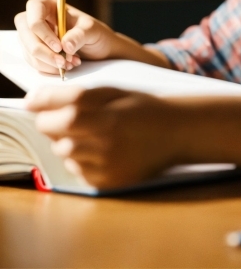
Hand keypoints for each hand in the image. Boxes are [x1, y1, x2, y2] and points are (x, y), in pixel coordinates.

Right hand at [14, 0, 117, 74]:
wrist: (100, 49)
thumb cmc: (96, 33)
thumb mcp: (93, 31)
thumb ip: (80, 35)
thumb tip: (65, 45)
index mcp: (49, 5)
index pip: (34, 9)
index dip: (42, 30)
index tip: (58, 46)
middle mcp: (37, 18)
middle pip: (26, 33)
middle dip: (43, 51)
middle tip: (63, 62)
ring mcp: (33, 36)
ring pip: (29, 51)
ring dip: (48, 62)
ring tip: (70, 63)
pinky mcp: (34, 51)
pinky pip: (33, 62)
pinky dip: (48, 68)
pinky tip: (65, 66)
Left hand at [25, 86, 178, 188]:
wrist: (175, 133)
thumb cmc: (142, 107)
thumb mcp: (114, 92)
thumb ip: (75, 95)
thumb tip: (32, 100)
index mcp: (111, 113)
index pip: (65, 111)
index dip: (43, 105)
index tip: (34, 103)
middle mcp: (108, 140)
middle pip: (58, 133)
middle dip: (52, 123)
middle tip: (64, 116)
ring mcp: (109, 164)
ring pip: (64, 153)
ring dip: (66, 141)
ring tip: (87, 132)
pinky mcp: (109, 181)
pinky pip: (78, 171)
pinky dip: (79, 159)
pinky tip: (97, 149)